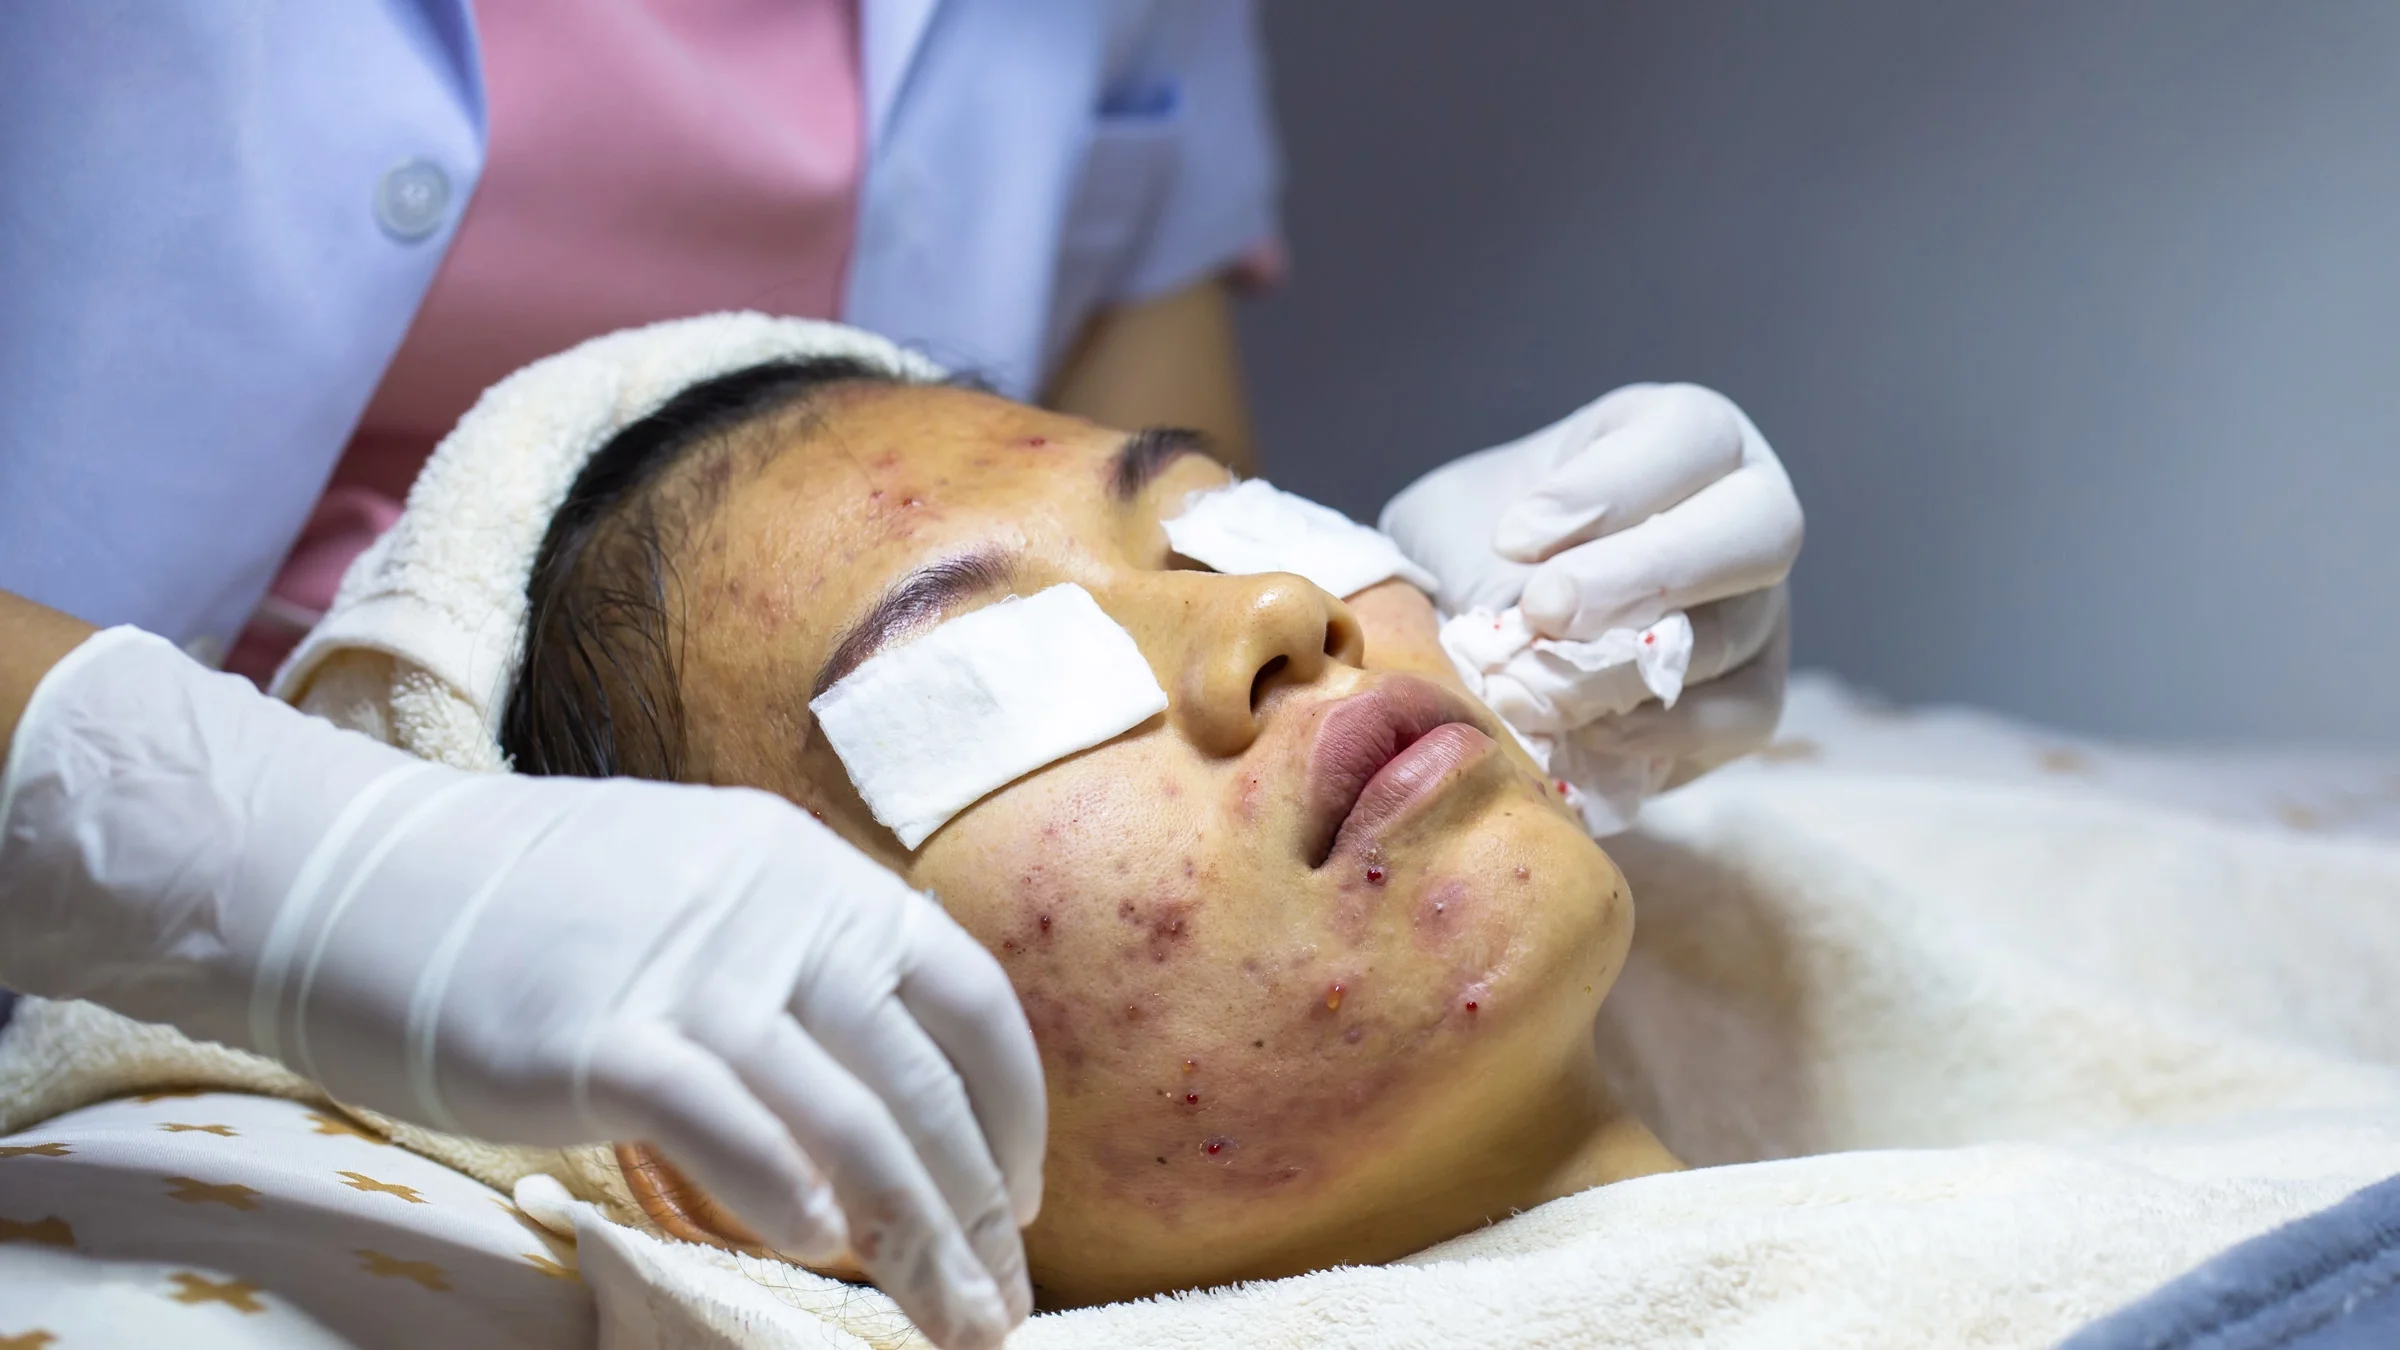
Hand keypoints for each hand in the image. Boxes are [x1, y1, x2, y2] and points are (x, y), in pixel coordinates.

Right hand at [0, 629, 1041, 1349]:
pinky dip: (788, 1195)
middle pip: (920, 1078)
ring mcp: (687, 970)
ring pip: (850, 1119)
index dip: (1011, 1104)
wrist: (356, 881)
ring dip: (914, 1236)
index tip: (1020, 1193)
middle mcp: (772, 908)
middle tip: (997, 1301)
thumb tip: (887, 1084)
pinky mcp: (600, 1036)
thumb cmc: (529, 909)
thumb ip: (795, 964)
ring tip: (944, 1317)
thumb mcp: (699, 890)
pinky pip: (729, 1126)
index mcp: (807, 870)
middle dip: (976, 1205)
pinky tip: (815, 1249)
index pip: (964, 992)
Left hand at [1381, 384, 1801, 807]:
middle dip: (1645, 573)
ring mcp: (1763, 603)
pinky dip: (1664, 732)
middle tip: (1545, 612)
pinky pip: (1744, 714)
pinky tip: (1586, 731)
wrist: (1480, 635)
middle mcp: (1745, 507)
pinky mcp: (1757, 689)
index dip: (1606, 488)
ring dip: (1626, 667)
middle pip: (1759, 526)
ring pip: (1736, 632)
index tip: (1512, 539)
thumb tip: (1488, 626)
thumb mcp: (1454, 524)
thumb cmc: (1477, 551)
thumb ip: (1470, 552)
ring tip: (1534, 689)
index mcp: (1678, 434)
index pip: (1688, 434)